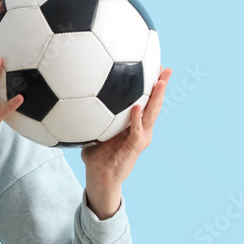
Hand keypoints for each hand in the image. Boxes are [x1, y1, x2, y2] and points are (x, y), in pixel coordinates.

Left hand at [81, 68, 172, 188]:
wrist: (99, 177)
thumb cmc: (96, 155)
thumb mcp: (93, 131)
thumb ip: (90, 116)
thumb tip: (76, 98)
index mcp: (133, 124)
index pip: (145, 100)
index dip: (151, 85)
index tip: (155, 66)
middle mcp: (141, 129)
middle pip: (155, 104)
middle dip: (161, 86)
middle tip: (167, 69)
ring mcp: (140, 138)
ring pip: (152, 115)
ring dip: (157, 98)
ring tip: (161, 82)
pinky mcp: (135, 148)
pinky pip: (137, 131)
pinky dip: (137, 119)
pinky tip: (137, 107)